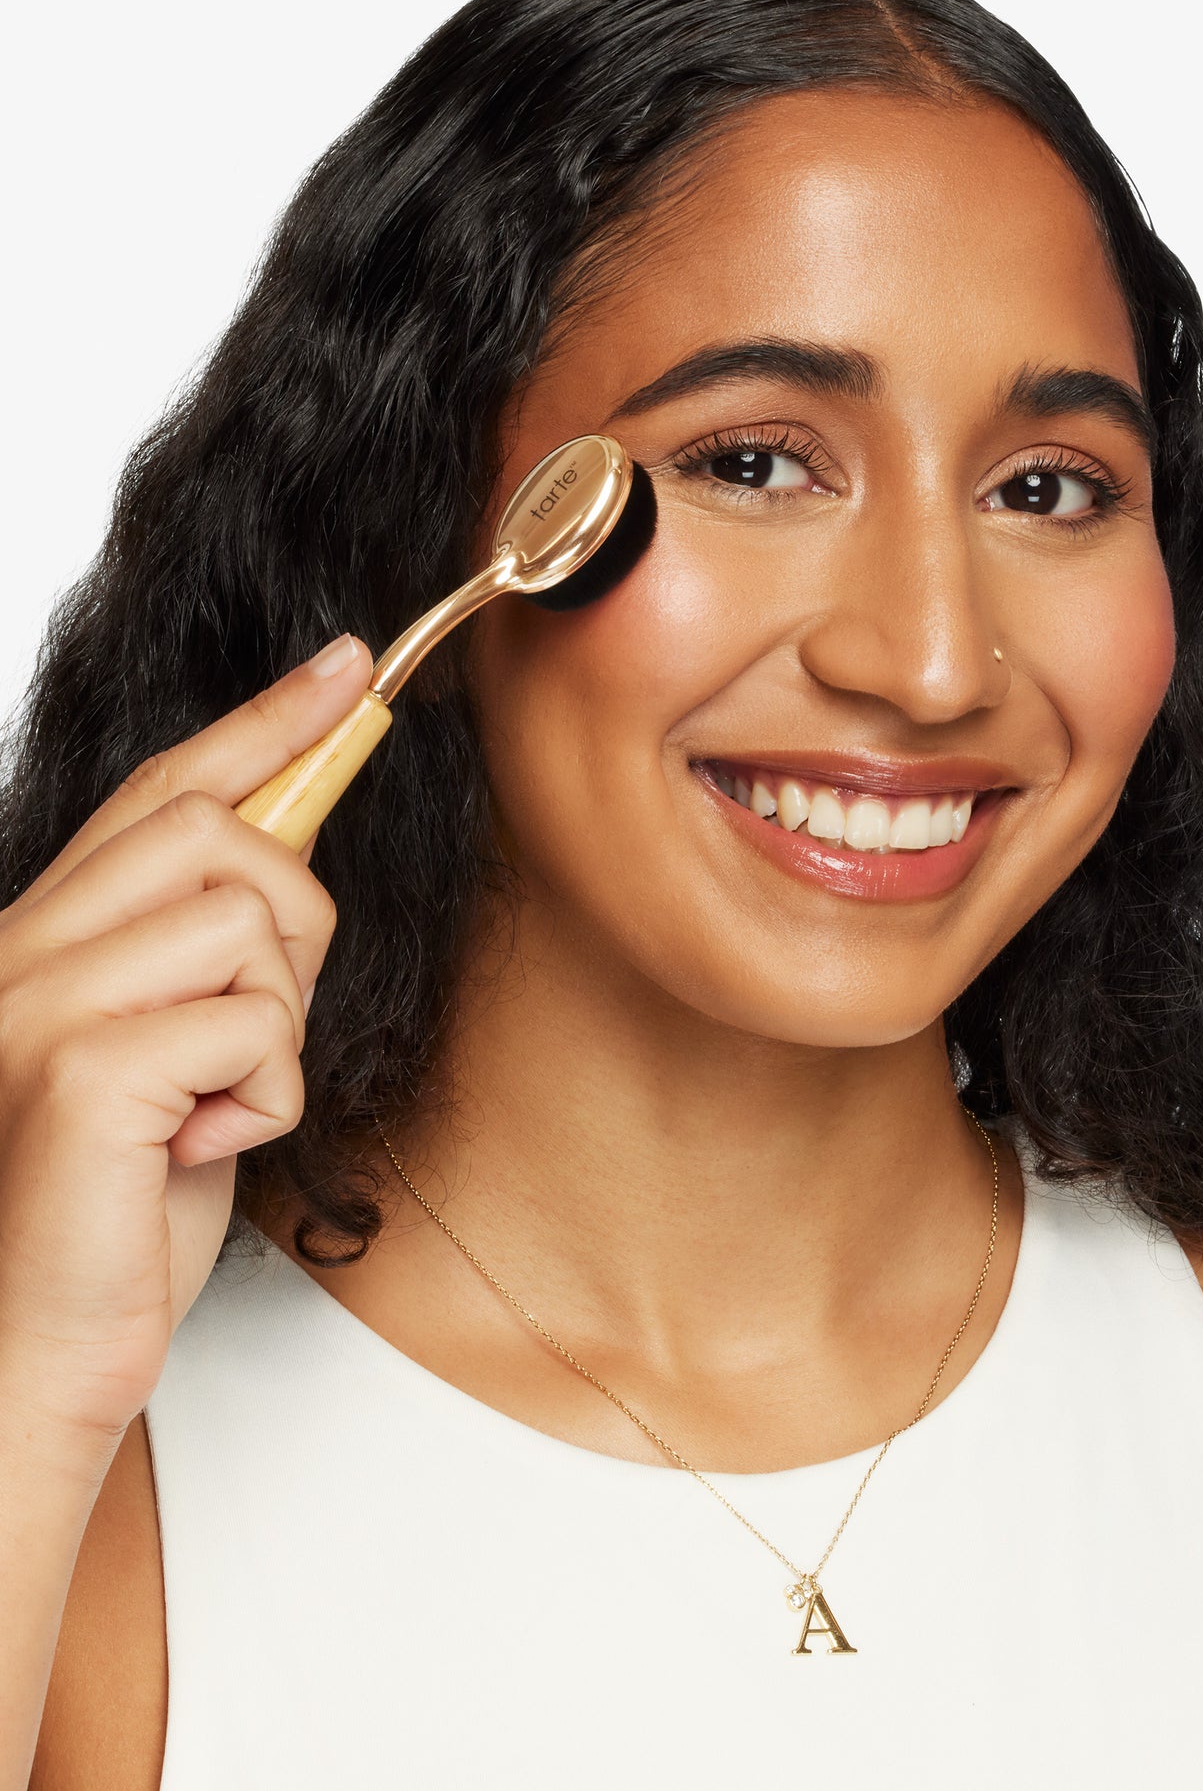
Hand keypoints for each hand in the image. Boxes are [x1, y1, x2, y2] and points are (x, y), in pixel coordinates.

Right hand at [0, 632, 372, 1441]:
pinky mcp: (77, 1068)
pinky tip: (202, 1148)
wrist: (34, 1358)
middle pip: (221, 831)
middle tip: (258, 1029)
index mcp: (42, 939)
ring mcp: (38, 1001)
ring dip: (277, 1025)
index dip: (265, 721)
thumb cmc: (114, 1219)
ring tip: (212, 1107)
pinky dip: (268, 1096)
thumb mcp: (180, 1059)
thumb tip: (293, 844)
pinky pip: (254, 1020)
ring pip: (252, 917)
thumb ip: (208, 955)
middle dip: (293, 920)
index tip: (347, 666)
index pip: (160, 789)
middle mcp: (22, 949)